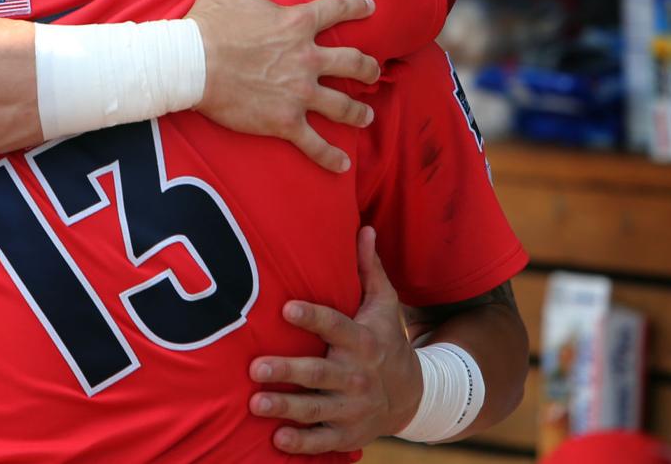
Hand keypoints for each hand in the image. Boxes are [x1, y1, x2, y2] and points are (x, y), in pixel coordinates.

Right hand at [187, 0, 379, 172]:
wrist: (191, 64)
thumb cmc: (207, 25)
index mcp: (296, 23)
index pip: (337, 9)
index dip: (357, 7)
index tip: (371, 8)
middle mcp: (307, 58)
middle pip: (352, 61)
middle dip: (368, 67)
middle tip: (374, 71)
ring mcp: (300, 92)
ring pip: (343, 104)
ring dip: (358, 112)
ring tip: (366, 117)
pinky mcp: (285, 120)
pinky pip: (315, 142)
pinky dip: (330, 157)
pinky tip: (342, 166)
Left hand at [248, 227, 422, 453]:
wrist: (415, 397)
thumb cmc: (386, 340)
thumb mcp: (384, 305)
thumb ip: (369, 270)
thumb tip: (365, 228)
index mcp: (363, 341)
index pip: (335, 326)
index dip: (312, 317)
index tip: (286, 307)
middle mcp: (357, 376)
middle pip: (319, 373)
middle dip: (288, 371)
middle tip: (255, 367)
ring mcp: (353, 408)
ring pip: (316, 409)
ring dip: (285, 407)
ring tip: (255, 403)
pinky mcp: (349, 434)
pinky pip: (324, 441)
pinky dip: (302, 444)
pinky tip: (277, 440)